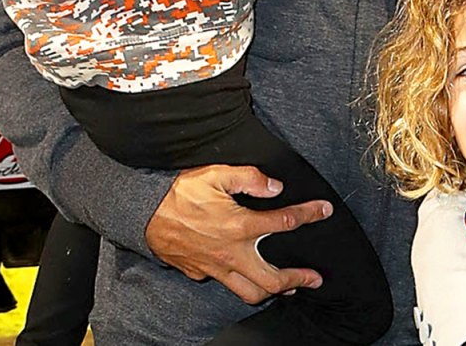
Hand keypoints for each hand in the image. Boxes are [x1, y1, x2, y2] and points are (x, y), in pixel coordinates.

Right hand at [144, 164, 331, 302]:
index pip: (285, 223)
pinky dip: (240, 283)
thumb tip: (275, 187)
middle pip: (272, 279)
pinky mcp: (199, 272)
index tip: (324, 212)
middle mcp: (231, 253)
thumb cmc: (178, 192)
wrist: (141, 212)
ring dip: (273, 291)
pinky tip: (247, 276)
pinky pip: (225, 284)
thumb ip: (250, 178)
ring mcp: (215, 267)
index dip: (309, 215)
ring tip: (289, 288)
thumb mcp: (217, 174)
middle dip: (298, 279)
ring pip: (250, 292)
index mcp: (240, 225)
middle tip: (315, 279)